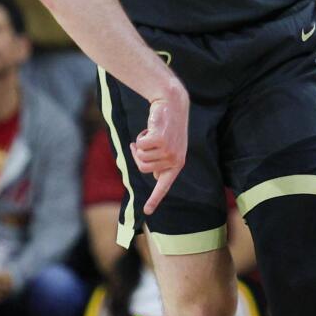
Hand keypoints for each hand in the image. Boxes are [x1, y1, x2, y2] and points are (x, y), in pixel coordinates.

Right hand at [131, 83, 190, 214]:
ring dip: (140, 145)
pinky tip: (150, 129)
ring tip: (151, 134)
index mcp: (176, 164)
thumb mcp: (168, 146)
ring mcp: (168, 151)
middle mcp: (174, 160)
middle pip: (143, 168)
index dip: (155, 199)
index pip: (164, 186)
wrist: (171, 103)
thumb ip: (162, 162)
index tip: (147, 212)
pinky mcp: (160, 140)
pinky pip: (139, 146)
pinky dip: (140, 137)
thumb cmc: (167, 125)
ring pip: (140, 157)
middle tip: (145, 142)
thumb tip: (155, 176)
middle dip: (139, 156)